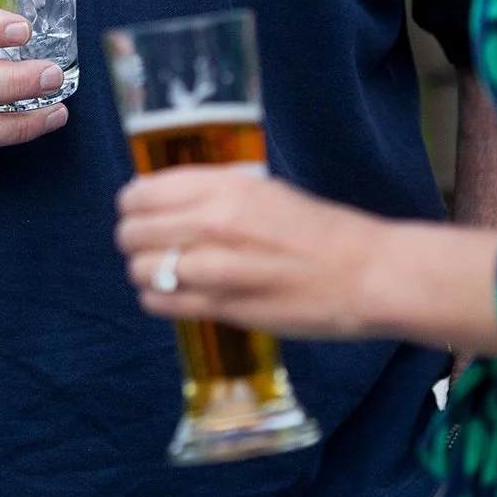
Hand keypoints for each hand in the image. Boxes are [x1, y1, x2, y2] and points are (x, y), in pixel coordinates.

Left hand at [115, 167, 384, 340]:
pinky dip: (156, 299)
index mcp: (224, 187)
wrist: (364, 273)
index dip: (133, 203)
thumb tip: (164, 200)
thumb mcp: (262, 190)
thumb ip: (212, 194)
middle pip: (133, 231)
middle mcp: (214, 223)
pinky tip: (171, 295)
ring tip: (160, 272)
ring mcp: (217, 268)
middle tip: (145, 244)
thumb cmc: (318, 229)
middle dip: (132, 238)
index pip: (143, 192)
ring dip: (143, 271)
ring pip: (141, 269)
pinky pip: (162, 303)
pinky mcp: (225, 309)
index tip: (138, 210)